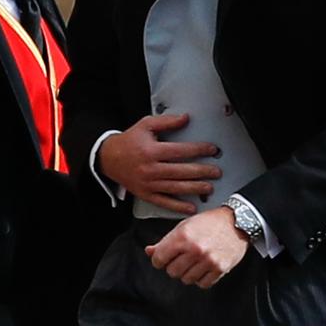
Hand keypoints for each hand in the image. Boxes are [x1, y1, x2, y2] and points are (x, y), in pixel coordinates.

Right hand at [99, 113, 220, 213]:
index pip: (180, 151)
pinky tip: (192, 207)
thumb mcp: (145, 125)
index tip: (212, 150)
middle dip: (202, 171)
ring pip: (176, 188)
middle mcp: (150, 168)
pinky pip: (164, 202)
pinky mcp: (145, 194)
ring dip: (195, 188)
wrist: (108, 158)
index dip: (198, 149)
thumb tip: (186, 118)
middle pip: (181, 171)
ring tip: (209, 187)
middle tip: (217, 172)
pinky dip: (178, 207)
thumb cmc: (129, 141)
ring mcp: (148, 183)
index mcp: (151, 151)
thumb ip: (166, 122)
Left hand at [145, 206, 248, 287]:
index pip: (159, 259)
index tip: (162, 260)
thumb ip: (165, 241)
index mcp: (182, 237)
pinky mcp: (220, 269)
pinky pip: (203, 284)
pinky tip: (202, 268)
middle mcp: (194, 250)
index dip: (158, 260)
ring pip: (186, 280)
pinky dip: (201, 279)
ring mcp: (208, 260)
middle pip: (172, 272)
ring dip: (187, 273)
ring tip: (193, 263)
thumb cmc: (209, 222)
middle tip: (180, 260)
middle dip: (173, 267)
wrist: (236, 222)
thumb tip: (150, 251)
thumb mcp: (183, 226)